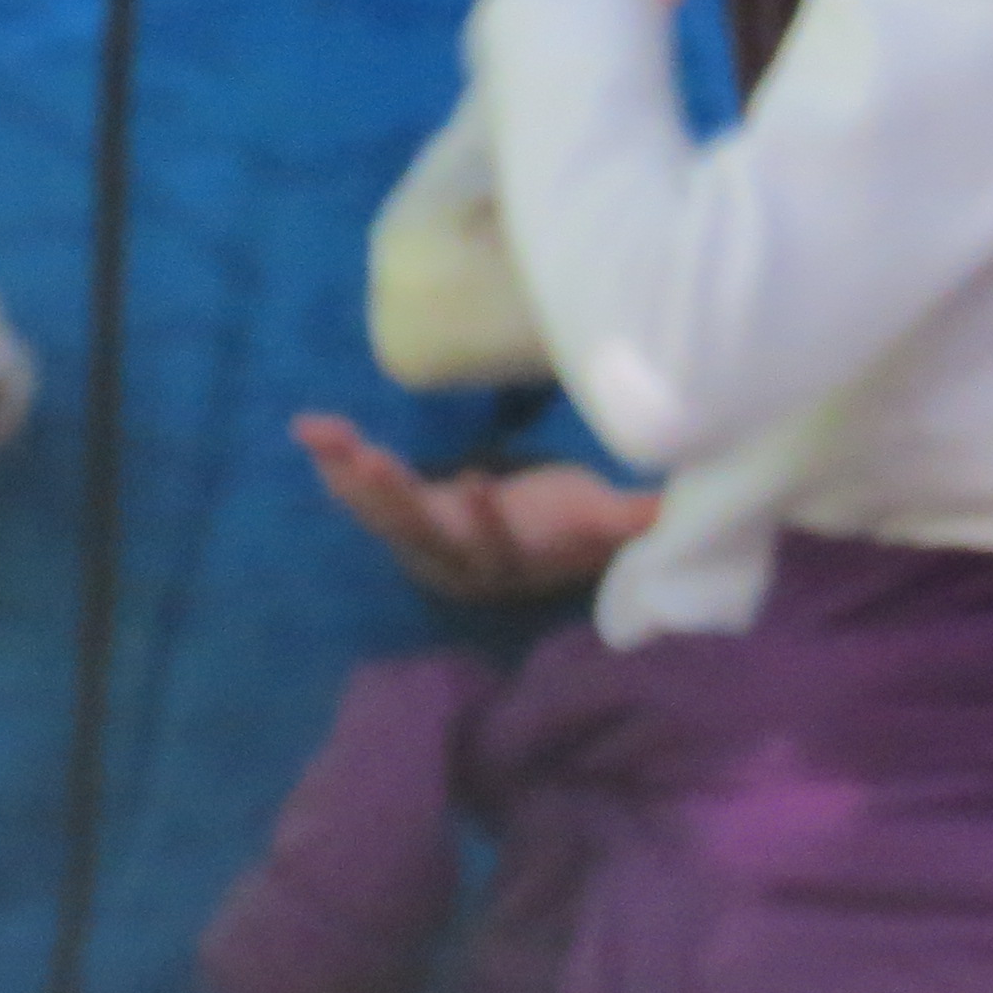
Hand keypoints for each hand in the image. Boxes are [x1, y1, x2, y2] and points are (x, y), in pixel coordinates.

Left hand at [294, 416, 655, 603]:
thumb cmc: (567, 525)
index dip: (485, 523)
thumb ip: (630, 520)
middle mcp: (454, 560)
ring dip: (349, 472)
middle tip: (370, 462)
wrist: (523, 540)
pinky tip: (310, 430)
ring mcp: (418, 540)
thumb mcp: (599, 521)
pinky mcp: (395, 517)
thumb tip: (682, 513)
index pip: (492, 549)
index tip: (481, 485)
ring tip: (321, 432)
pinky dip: (336, 459)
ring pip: (379, 511)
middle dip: (392, 499)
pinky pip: (360, 492)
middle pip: (419, 533)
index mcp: (505, 562)